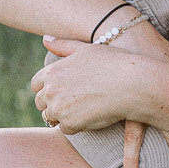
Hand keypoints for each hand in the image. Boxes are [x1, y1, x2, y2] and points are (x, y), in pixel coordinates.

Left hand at [30, 33, 168, 132]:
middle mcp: (51, 89)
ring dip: (63, 116)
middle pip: (40, 103)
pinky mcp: (70, 123)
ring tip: (83, 109)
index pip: (36, 85)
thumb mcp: (86, 49)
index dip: (48, 88)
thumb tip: (45, 38)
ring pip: (51, 117)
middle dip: (53, 104)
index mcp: (53, 70)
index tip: (62, 91)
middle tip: (74, 103)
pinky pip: (65, 129)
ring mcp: (59, 107)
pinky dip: (75, 126)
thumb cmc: (114, 63)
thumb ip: (63, 46)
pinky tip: (90, 117)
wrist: (133, 84)